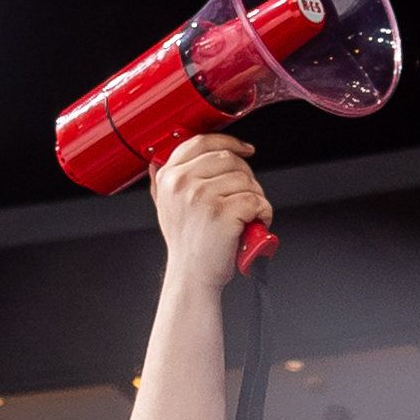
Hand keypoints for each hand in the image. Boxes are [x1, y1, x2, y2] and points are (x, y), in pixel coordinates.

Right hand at [150, 131, 272, 293]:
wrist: (192, 277)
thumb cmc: (187, 245)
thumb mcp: (165, 208)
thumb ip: (161, 182)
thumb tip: (156, 161)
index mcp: (170, 177)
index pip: (202, 142)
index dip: (229, 142)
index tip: (245, 150)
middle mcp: (183, 183)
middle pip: (230, 159)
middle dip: (247, 177)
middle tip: (246, 198)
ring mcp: (202, 196)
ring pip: (246, 180)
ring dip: (256, 198)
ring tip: (248, 216)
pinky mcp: (222, 213)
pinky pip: (256, 201)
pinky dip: (264, 213)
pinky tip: (255, 224)